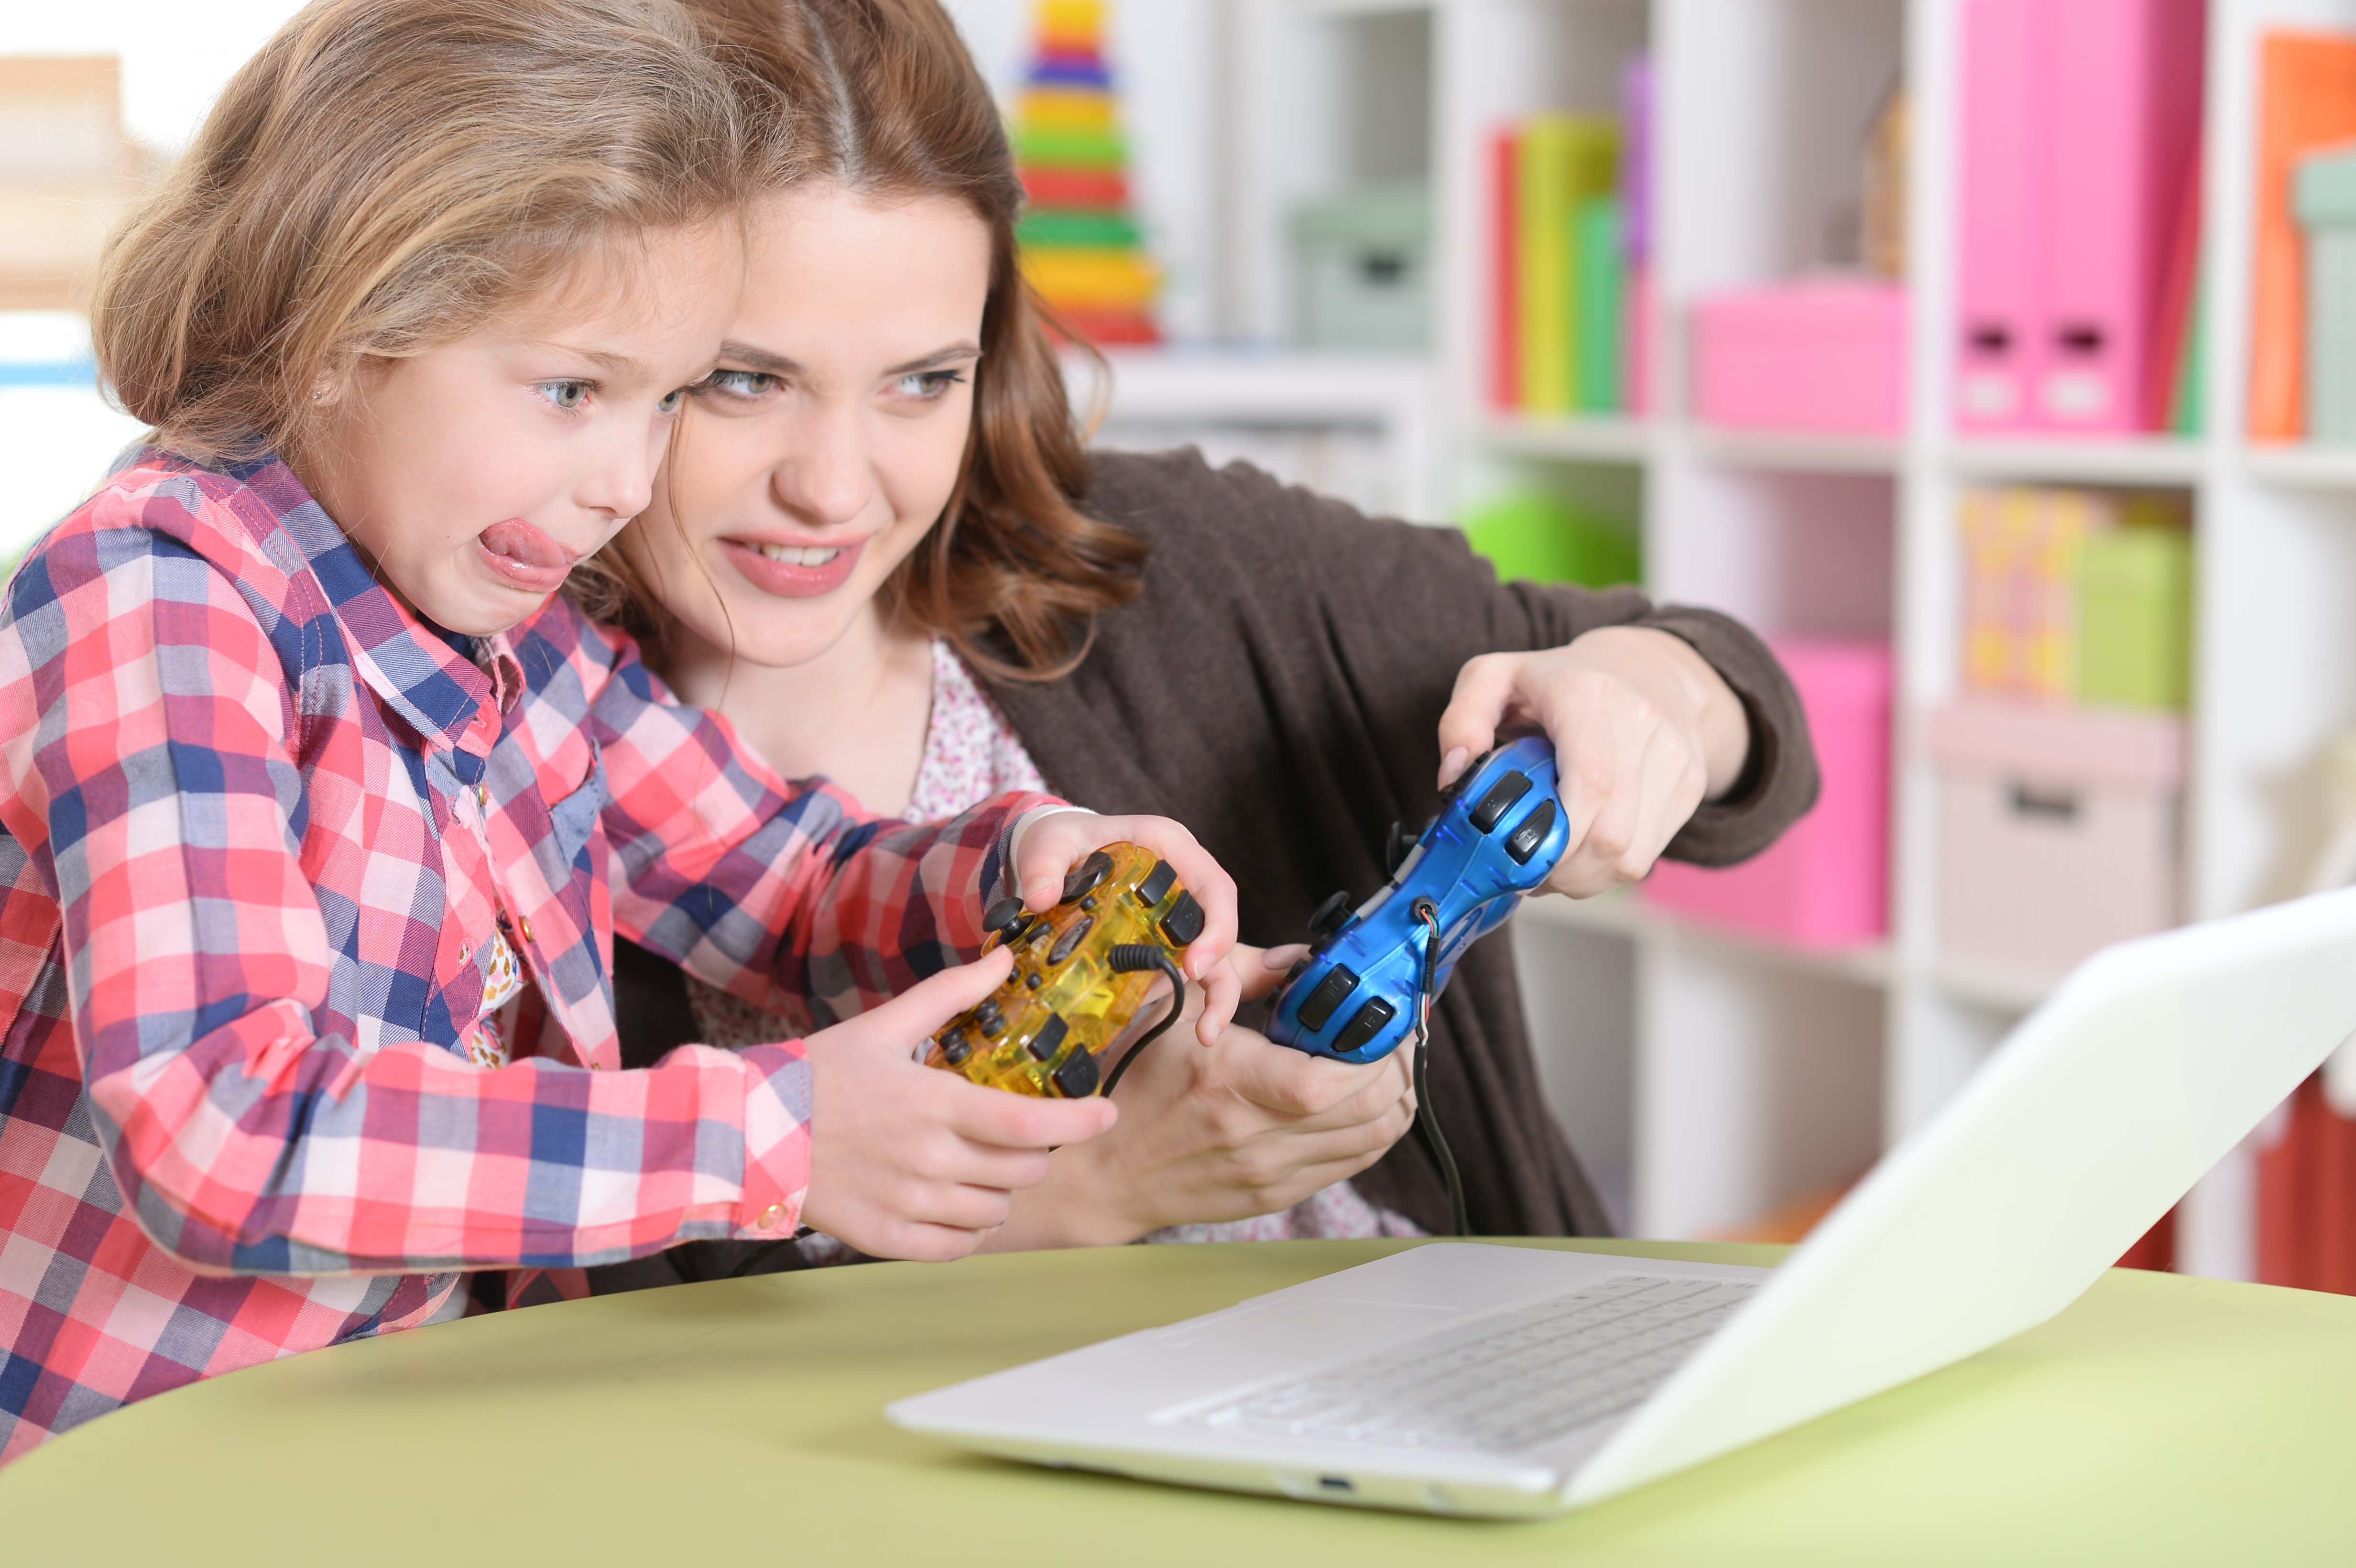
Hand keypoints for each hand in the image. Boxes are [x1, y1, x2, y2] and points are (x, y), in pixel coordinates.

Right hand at [798, 947, 1118, 1260]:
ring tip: (978, 1167)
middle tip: (1014, 1135)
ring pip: (995, 1213)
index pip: (1028, 1124)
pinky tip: (955, 1205)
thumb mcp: (884, 1024)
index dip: (1079, 1122)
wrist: (746, 1133)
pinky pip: (957, 1247)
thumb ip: (951, 993)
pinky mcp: (886, 1238)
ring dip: (1001, 1191)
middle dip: (1032, 1152)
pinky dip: (968, 1231)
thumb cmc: (817, 1076)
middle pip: (1022, 1171)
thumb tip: (1006, 959)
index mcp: (933, 1104)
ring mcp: (908, 1203)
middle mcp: (927, 1159)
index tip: (1105, 1113)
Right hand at [979, 945, 1417, 1249]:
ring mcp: (1270, 1172)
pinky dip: (1373, 1130)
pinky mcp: (1276, 1195)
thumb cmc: (1130, 1081)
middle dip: (1399, 1064)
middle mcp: (1256, 1134)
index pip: (1335, 1078)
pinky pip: (1353, 1164)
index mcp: (1230, 1079)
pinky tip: (1361, 1101)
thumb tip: (1303, 960)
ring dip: (1396, 1098)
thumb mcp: (1171, 1006)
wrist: (1099, 1172)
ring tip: (1386, 1064)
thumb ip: (1242, 971)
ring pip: (1375, 1140)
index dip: (1378, 1046)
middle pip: (1372, 1109)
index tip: (1385, 1014)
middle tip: (1394, 1032)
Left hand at [1009, 809, 1240, 1045]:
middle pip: (1220, 925)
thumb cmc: (1062, 839)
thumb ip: (1042, 866)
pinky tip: (1177, 1024)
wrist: (1054, 850)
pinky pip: (1183, 966)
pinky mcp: (1162, 936)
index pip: (1214, 886)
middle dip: (1220, 972)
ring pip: (1213, 952)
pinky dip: (1183, 993)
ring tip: (1206, 1035)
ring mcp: (1175, 910)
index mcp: (1168, 846)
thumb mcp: (1048, 843)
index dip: (1217, 926)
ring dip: (1215, 994)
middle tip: (1208, 1018)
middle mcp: (1183, 878)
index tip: (1196, 965)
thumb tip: (1040, 898)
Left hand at [1435, 626, 1748, 897]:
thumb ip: (1461, 720)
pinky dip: (1607, 869)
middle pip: (1610, 836)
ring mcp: (1675, 760)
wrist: (1650, 665)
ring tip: (1552, 864)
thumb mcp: (1496, 676)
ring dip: (1582, 878)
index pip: (1590, 784)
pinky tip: (1583, 853)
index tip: (1516, 853)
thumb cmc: (1561, 678)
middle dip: (1560, 869)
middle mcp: (1643, 727)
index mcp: (1589, 697)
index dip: (1555, 836)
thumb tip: (1454, 777)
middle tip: (1525, 869)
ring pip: (1631, 857)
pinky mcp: (1690, 787)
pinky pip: (1647, 856)